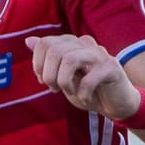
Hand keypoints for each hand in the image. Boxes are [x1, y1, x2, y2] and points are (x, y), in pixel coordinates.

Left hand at [25, 34, 140, 120]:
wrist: (116, 104)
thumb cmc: (88, 89)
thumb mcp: (62, 75)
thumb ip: (47, 58)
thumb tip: (28, 40)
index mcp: (72, 43)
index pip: (45, 43)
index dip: (38, 64)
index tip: (43, 81)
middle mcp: (85, 43)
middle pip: (54, 50)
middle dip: (49, 75)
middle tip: (55, 89)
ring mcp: (99, 54)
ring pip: (69, 59)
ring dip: (63, 81)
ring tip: (69, 92)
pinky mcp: (111, 68)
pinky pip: (88, 79)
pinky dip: (82, 94)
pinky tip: (85, 99)